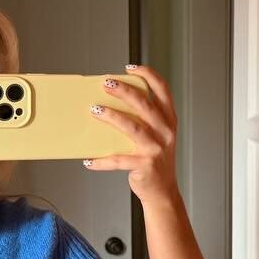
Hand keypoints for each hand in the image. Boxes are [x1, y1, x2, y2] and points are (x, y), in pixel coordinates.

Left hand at [84, 64, 178, 205]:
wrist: (163, 191)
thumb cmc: (155, 161)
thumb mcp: (155, 136)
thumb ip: (142, 120)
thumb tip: (109, 105)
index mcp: (169, 120)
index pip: (162, 90)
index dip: (148, 75)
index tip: (131, 67)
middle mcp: (165, 132)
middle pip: (145, 105)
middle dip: (124, 91)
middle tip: (106, 84)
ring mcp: (156, 148)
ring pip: (132, 127)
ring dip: (112, 117)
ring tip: (95, 110)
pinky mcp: (145, 165)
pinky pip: (119, 160)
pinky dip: (102, 161)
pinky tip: (89, 160)